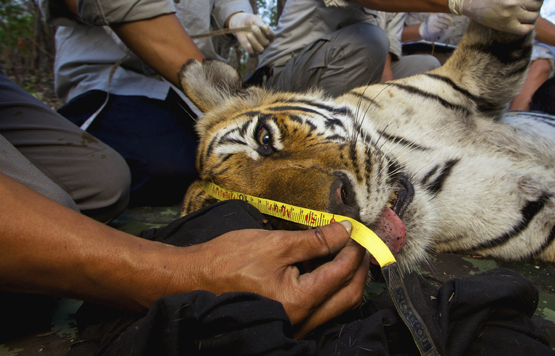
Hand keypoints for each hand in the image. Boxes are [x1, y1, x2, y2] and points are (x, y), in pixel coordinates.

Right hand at [180, 221, 368, 337]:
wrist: (192, 279)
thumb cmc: (228, 261)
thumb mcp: (276, 243)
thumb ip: (316, 239)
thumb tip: (345, 231)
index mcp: (299, 301)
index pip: (343, 273)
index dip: (356, 248)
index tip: (360, 230)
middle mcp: (301, 320)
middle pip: (348, 295)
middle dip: (359, 266)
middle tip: (362, 242)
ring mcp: (295, 324)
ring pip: (336, 303)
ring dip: (346, 276)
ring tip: (346, 248)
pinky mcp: (287, 320)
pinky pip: (320, 306)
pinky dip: (328, 285)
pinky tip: (324, 263)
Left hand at [227, 12, 275, 54]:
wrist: (240, 24)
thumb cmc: (250, 21)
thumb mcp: (255, 19)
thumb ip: (260, 23)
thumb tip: (265, 27)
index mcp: (269, 34)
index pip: (272, 36)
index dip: (269, 32)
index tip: (263, 26)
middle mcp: (266, 42)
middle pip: (265, 43)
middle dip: (259, 35)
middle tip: (253, 27)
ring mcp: (259, 48)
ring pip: (260, 49)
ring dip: (254, 42)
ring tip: (248, 35)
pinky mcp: (251, 52)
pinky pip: (252, 54)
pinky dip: (250, 50)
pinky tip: (247, 44)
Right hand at [419, 13, 452, 40]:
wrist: (425, 30)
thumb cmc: (433, 23)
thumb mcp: (436, 19)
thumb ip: (443, 19)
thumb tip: (452, 21)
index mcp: (434, 15)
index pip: (442, 14)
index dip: (448, 17)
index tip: (453, 20)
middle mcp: (432, 19)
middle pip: (442, 20)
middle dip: (448, 23)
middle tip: (451, 25)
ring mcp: (431, 24)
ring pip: (442, 26)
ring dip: (445, 27)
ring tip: (446, 27)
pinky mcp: (431, 30)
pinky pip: (439, 30)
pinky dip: (441, 30)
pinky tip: (440, 30)